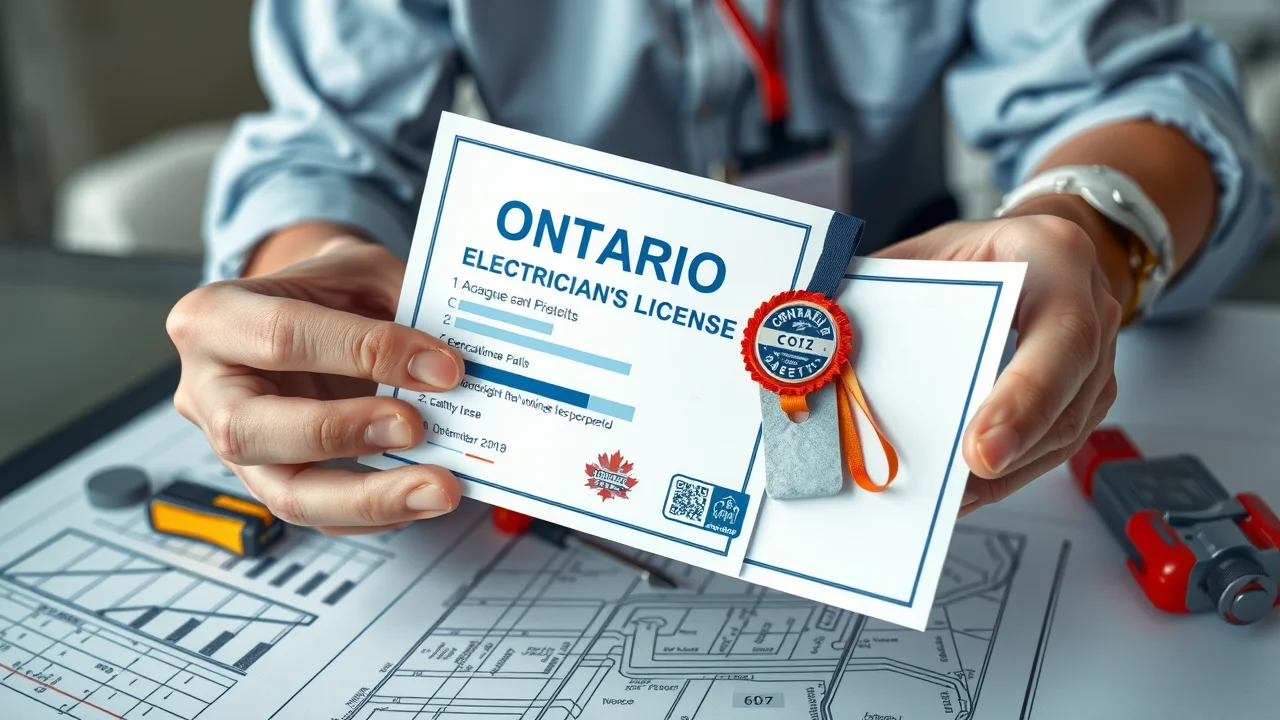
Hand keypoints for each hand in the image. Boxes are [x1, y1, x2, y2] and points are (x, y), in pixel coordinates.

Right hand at [166, 236, 466, 533]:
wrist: (311, 311)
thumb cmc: (329, 290)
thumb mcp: (361, 272)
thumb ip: (400, 309)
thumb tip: (449, 367)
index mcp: (214, 317)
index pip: (283, 337)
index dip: (366, 352)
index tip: (441, 366)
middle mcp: (208, 390)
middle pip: (250, 431)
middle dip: (342, 433)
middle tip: (416, 428)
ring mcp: (234, 447)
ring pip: (286, 494)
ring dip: (369, 498)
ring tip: (439, 489)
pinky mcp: (272, 484)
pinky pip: (322, 516)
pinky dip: (380, 513)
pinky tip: (425, 497)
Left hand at [873, 209, 1123, 514]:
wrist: (1034, 248)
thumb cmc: (977, 251)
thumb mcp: (929, 252)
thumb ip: (886, 289)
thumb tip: (819, 338)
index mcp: (1054, 255)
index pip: (1060, 332)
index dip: (1025, 396)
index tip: (979, 448)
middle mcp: (1092, 305)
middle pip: (1071, 391)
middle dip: (1016, 444)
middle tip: (963, 484)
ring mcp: (1099, 355)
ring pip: (1066, 428)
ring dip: (1009, 472)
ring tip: (949, 498)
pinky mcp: (1087, 394)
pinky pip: (1056, 443)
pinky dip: (1012, 472)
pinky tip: (967, 490)